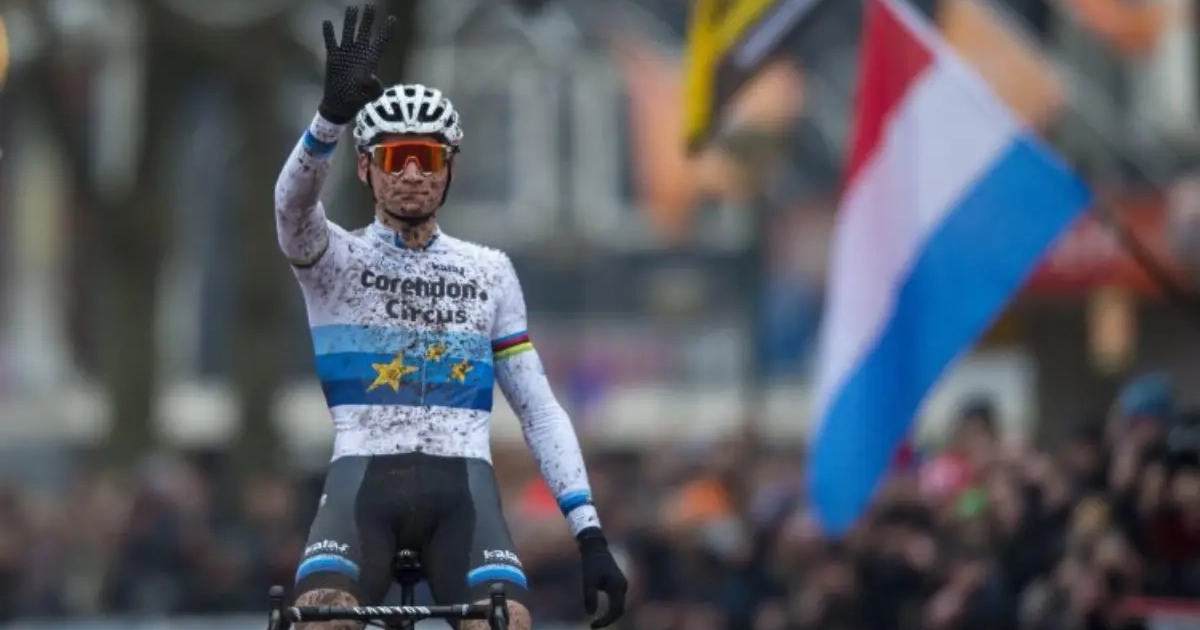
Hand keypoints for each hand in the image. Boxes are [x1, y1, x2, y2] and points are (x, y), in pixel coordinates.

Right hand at [319, 5, 395, 123]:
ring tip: (352, 8)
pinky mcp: (333, 57)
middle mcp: (359, 54)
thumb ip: (374, 86)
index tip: (393, 19)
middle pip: (365, 33)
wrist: (341, 104)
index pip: (381, 43)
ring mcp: (346, 54)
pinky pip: (331, 42)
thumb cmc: (359, 99)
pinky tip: (328, 22)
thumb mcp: (370, 94)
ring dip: (350, 21)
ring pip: (348, 33)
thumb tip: (371, 78)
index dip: (387, 31)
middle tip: (370, 6)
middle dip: (368, 20)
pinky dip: (329, 33)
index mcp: (371, 61)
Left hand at [577, 528, 627, 628]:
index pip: (615, 610)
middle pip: (619, 610)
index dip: (605, 621)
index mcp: (617, 585)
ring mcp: (622, 585)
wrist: (595, 548)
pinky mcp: (619, 584)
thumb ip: (589, 596)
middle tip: (593, 626)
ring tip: (595, 622)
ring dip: (609, 615)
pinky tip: (600, 613)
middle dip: (608, 620)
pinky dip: (610, 609)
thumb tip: (590, 614)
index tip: (592, 625)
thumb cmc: (591, 563)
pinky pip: (617, 601)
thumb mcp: (588, 580)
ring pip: (619, 606)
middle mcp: (623, 586)